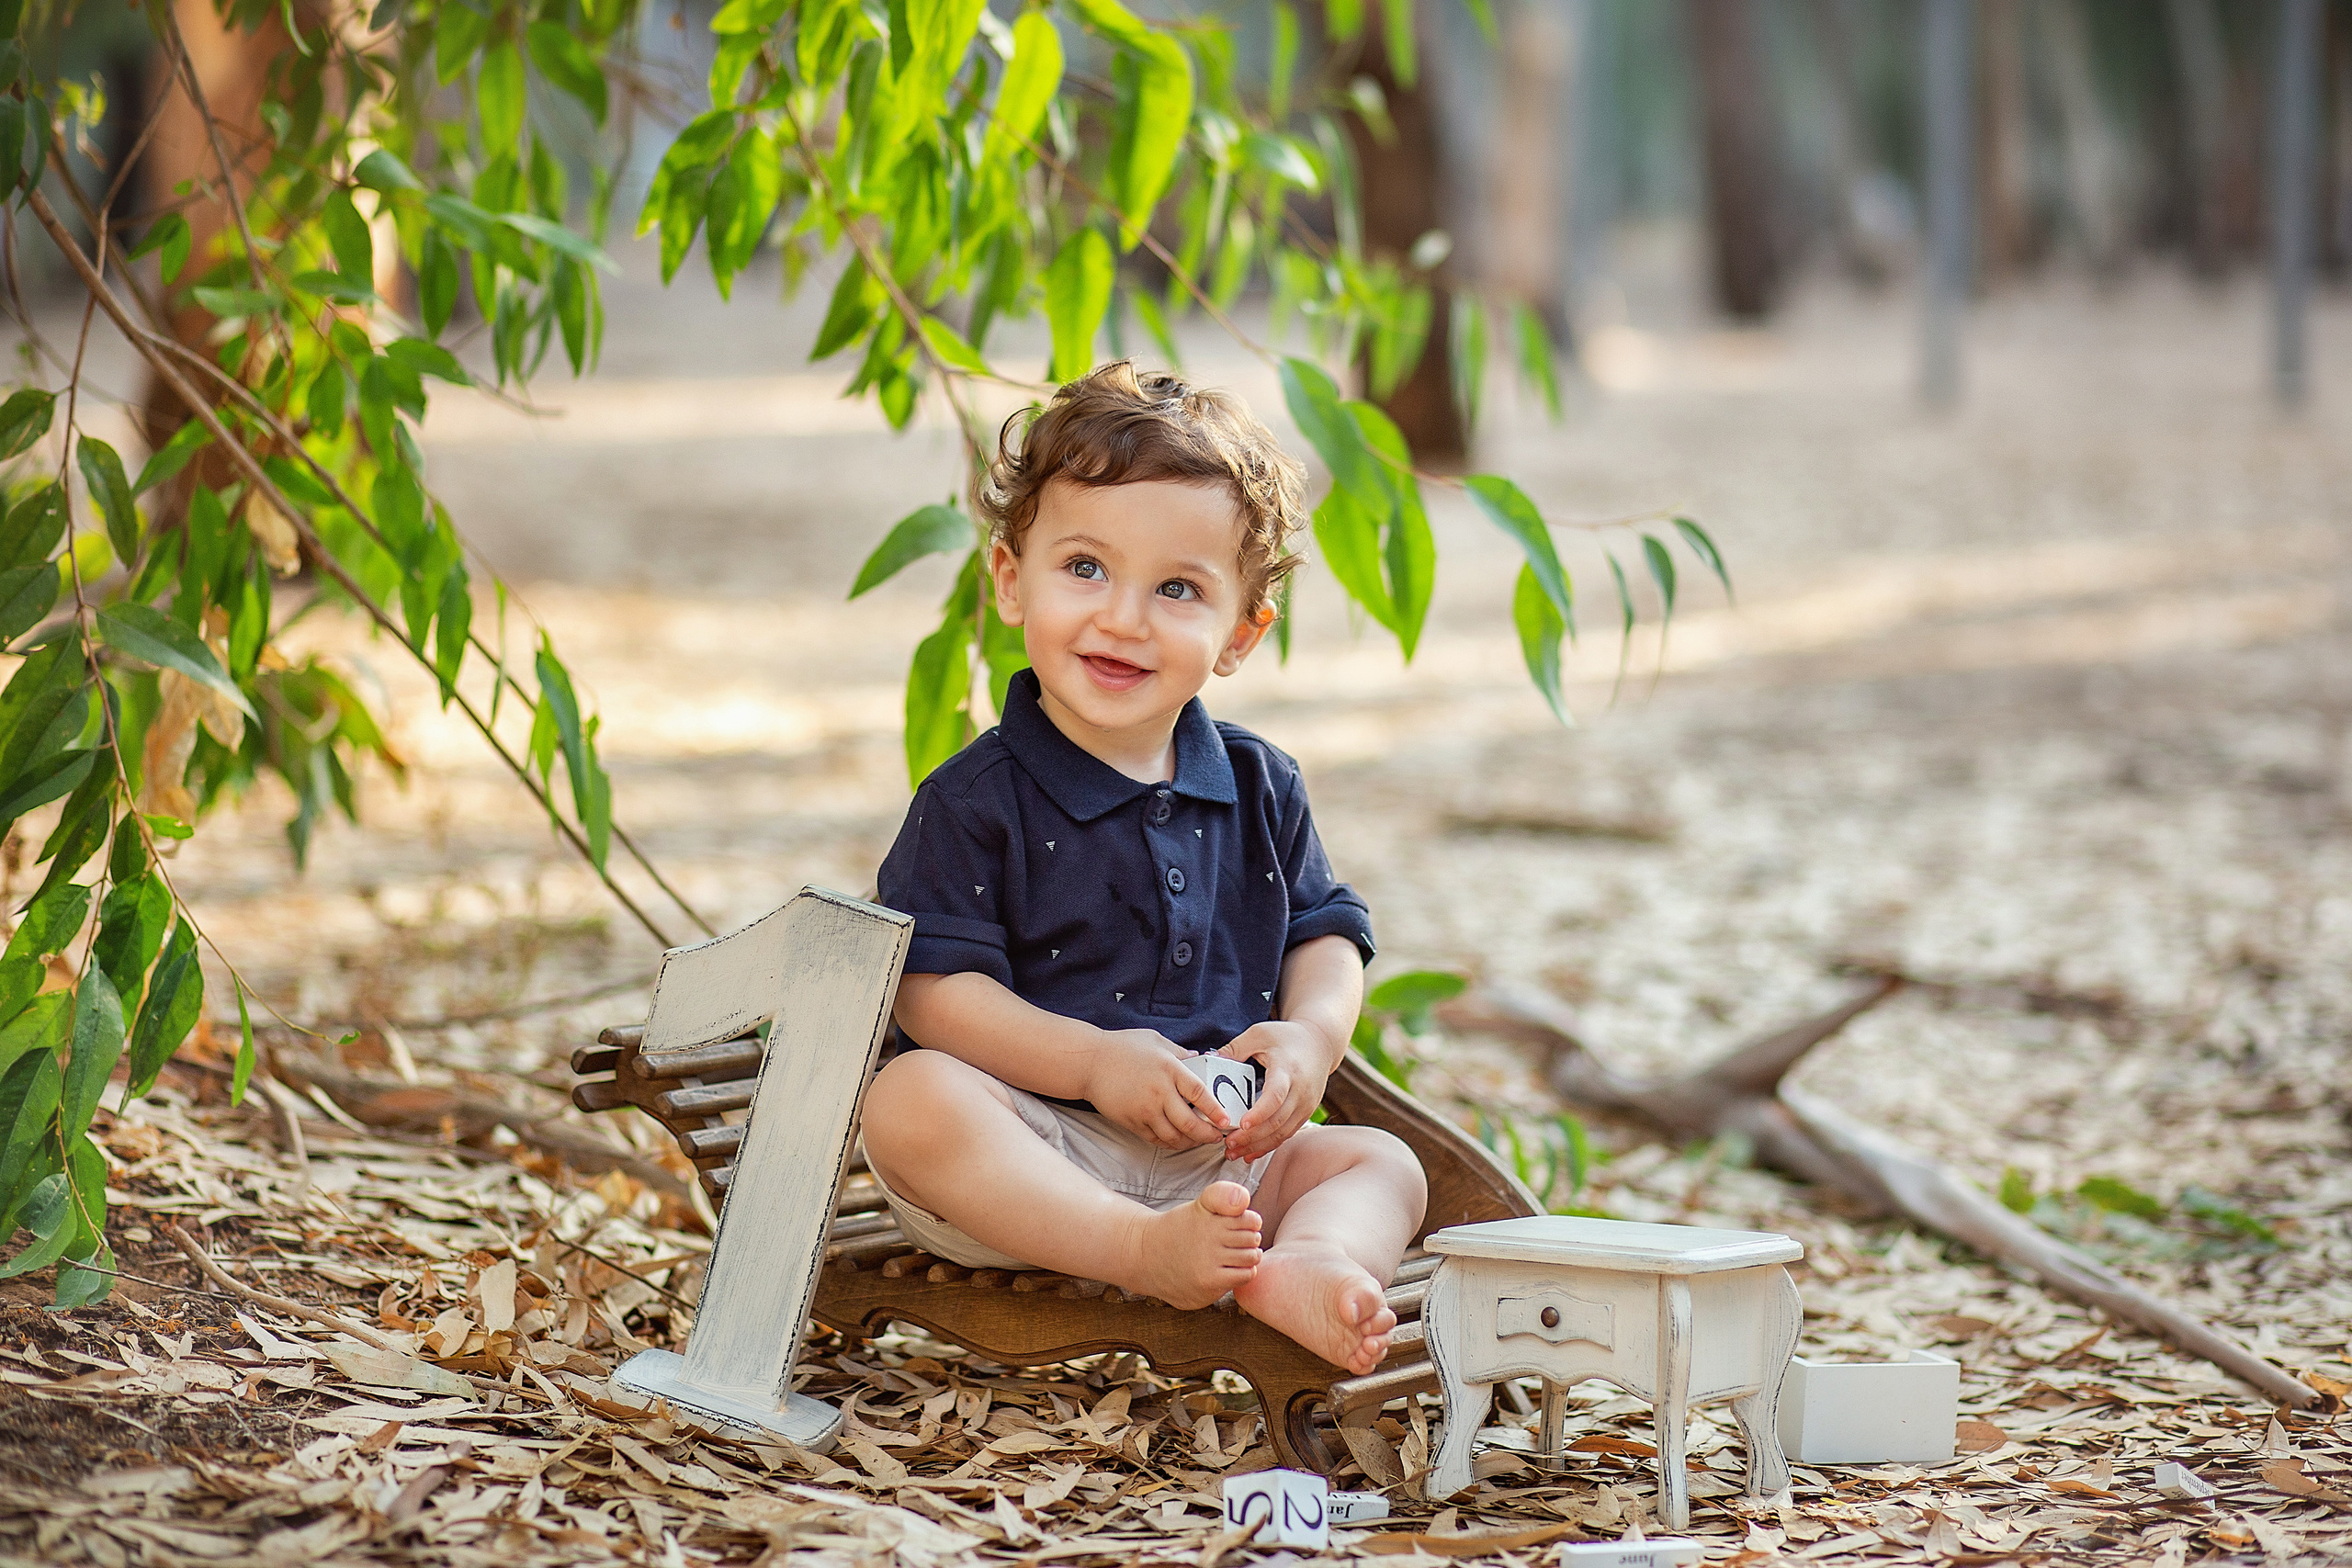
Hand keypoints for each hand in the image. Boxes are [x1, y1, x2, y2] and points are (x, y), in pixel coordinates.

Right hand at [1084, 1028, 1234, 1149]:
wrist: (1089, 1062)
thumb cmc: (1122, 1047)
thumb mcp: (1156, 1041)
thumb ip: (1180, 1052)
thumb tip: (1200, 1057)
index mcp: (1169, 1069)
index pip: (1199, 1093)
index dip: (1216, 1110)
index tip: (1227, 1120)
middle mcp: (1159, 1092)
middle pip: (1190, 1123)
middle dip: (1208, 1135)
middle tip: (1217, 1137)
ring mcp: (1145, 1110)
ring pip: (1174, 1137)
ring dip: (1190, 1143)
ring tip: (1199, 1141)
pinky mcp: (1132, 1122)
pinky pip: (1156, 1139)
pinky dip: (1170, 1143)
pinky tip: (1178, 1140)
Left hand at [1217, 1019, 1339, 1161]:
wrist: (1320, 1044)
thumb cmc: (1288, 1037)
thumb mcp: (1259, 1033)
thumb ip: (1235, 1048)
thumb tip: (1211, 1060)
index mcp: (1287, 1069)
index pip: (1276, 1096)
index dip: (1259, 1113)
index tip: (1242, 1124)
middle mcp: (1300, 1091)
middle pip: (1277, 1120)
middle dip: (1252, 1136)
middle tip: (1228, 1143)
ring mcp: (1306, 1104)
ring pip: (1282, 1132)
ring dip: (1258, 1146)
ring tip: (1234, 1153)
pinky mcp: (1305, 1113)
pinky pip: (1287, 1133)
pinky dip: (1269, 1145)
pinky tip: (1251, 1153)